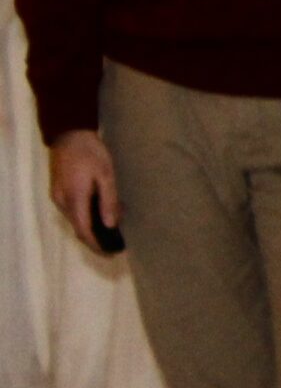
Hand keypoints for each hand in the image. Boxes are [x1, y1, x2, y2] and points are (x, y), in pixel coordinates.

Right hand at [48, 130, 118, 252]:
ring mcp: (58, 197)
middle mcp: (62, 203)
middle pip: (78, 228)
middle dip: (95, 239)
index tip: (111, 252)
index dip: (96, 244)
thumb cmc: (91, 153)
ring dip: (91, 227)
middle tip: (115, 244)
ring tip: (112, 229)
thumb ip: (109, 200)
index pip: (84, 231)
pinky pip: (73, 210)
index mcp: (75, 200)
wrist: (69, 135)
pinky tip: (101, 212)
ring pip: (75, 220)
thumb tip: (111, 225)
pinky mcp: (59, 191)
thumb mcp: (106, 175)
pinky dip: (86, 216)